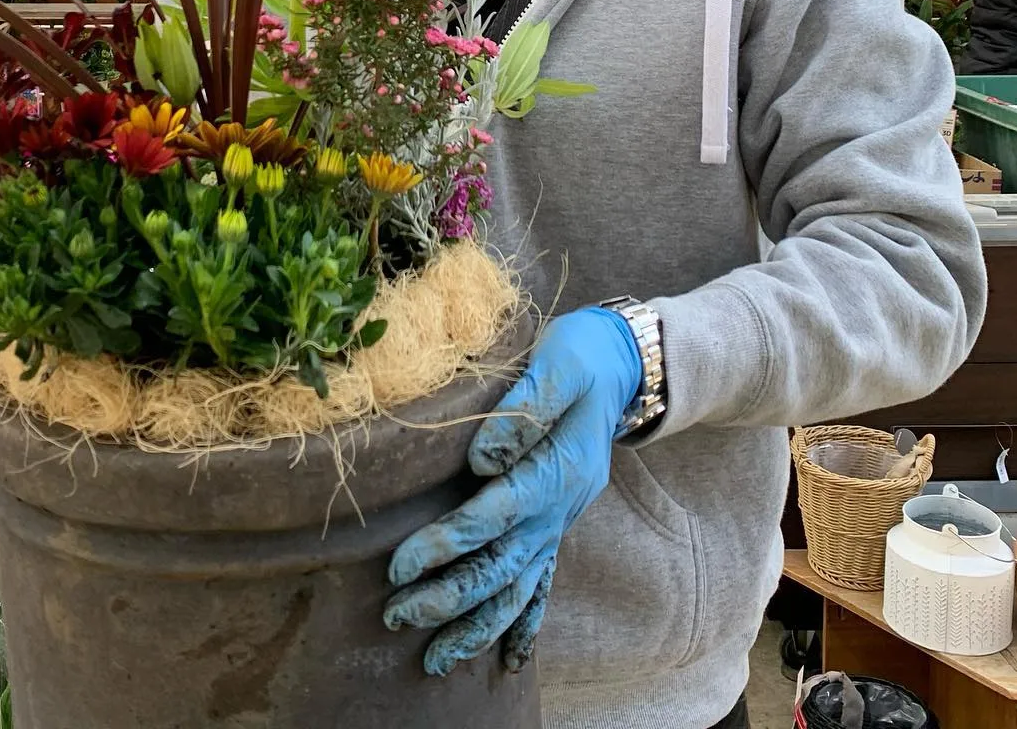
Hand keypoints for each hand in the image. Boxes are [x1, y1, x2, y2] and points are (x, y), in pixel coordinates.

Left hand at [383, 307, 641, 675]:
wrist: (620, 361)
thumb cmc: (581, 356)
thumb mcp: (557, 363)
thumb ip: (522, 408)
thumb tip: (481, 458)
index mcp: (559, 470)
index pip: (493, 518)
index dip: (445, 545)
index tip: (400, 566)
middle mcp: (561, 508)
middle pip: (501, 568)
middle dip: (448, 599)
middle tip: (396, 616)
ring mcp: (561, 521)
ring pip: (519, 588)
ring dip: (477, 625)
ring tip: (435, 658)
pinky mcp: (557, 521)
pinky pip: (544, 584)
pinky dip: (525, 624)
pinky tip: (510, 660)